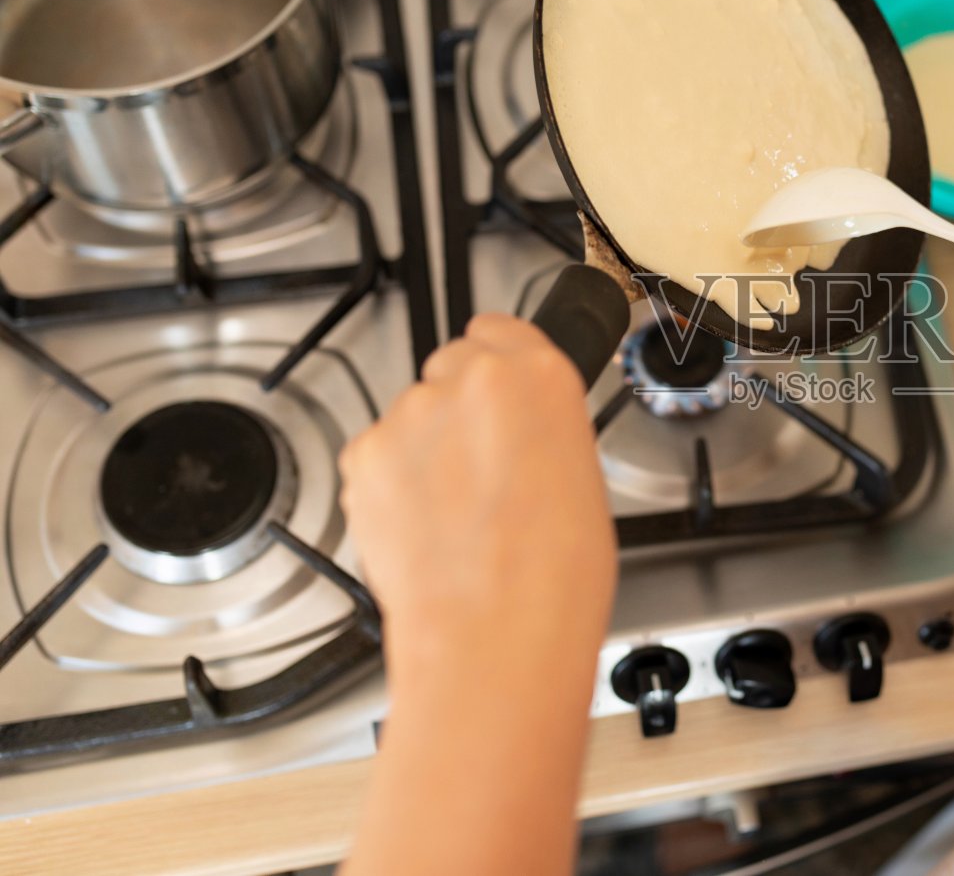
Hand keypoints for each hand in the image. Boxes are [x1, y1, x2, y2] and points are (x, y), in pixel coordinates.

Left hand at [337, 314, 616, 686]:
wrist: (492, 632)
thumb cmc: (553, 575)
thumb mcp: (583, 477)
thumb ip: (544, 430)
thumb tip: (523, 437)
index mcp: (539, 375)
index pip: (500, 329)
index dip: (497, 361)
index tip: (497, 385)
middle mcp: (469, 381)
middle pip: (451, 369)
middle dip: (460, 410)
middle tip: (483, 470)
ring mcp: (409, 416)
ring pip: (412, 418)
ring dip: (425, 453)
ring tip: (457, 517)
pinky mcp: (363, 457)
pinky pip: (376, 458)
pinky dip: (391, 486)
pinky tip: (424, 528)